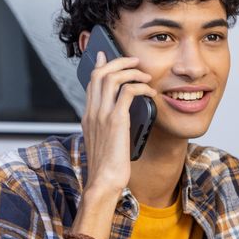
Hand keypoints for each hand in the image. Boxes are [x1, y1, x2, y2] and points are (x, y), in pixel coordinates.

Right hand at [81, 51, 156, 197]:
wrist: (103, 182)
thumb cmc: (107, 168)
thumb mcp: (104, 143)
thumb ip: (107, 128)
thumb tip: (120, 120)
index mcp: (88, 116)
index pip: (91, 82)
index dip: (100, 66)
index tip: (107, 56)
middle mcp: (92, 112)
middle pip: (100, 73)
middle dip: (118, 61)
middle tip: (134, 61)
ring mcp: (102, 115)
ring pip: (112, 77)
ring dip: (132, 71)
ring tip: (145, 75)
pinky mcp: (116, 120)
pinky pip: (128, 91)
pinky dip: (141, 86)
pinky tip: (150, 92)